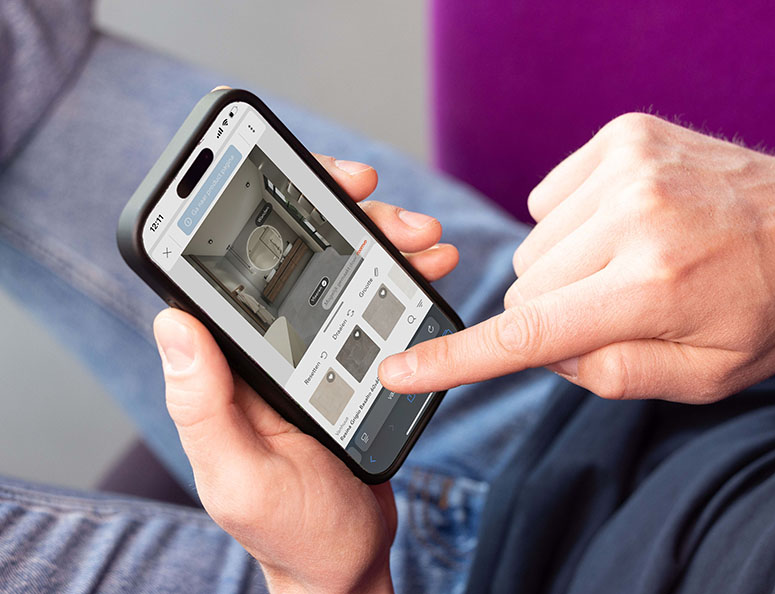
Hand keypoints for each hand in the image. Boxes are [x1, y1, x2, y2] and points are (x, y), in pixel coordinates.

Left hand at [153, 155, 457, 592]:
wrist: (345, 556)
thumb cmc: (289, 524)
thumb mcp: (238, 475)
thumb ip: (202, 404)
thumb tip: (173, 320)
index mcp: (225, 361)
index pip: (228, 265)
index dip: (260, 206)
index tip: (306, 178)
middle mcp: (263, 344)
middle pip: (293, 252)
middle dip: (338, 212)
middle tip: (380, 200)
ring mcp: (308, 347)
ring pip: (340, 268)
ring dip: (380, 239)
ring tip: (425, 240)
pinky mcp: (346, 358)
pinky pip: (372, 302)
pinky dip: (402, 276)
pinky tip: (429, 267)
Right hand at [379, 113, 774, 402]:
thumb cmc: (765, 303)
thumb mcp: (704, 375)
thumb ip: (613, 375)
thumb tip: (550, 349)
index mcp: (652, 288)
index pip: (529, 333)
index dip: (455, 360)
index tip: (399, 369)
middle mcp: (632, 218)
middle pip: (525, 287)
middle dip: (557, 309)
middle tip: (618, 303)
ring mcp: (624, 168)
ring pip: (534, 246)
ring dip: (567, 265)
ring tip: (629, 259)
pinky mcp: (620, 138)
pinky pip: (548, 200)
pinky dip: (574, 223)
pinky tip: (624, 222)